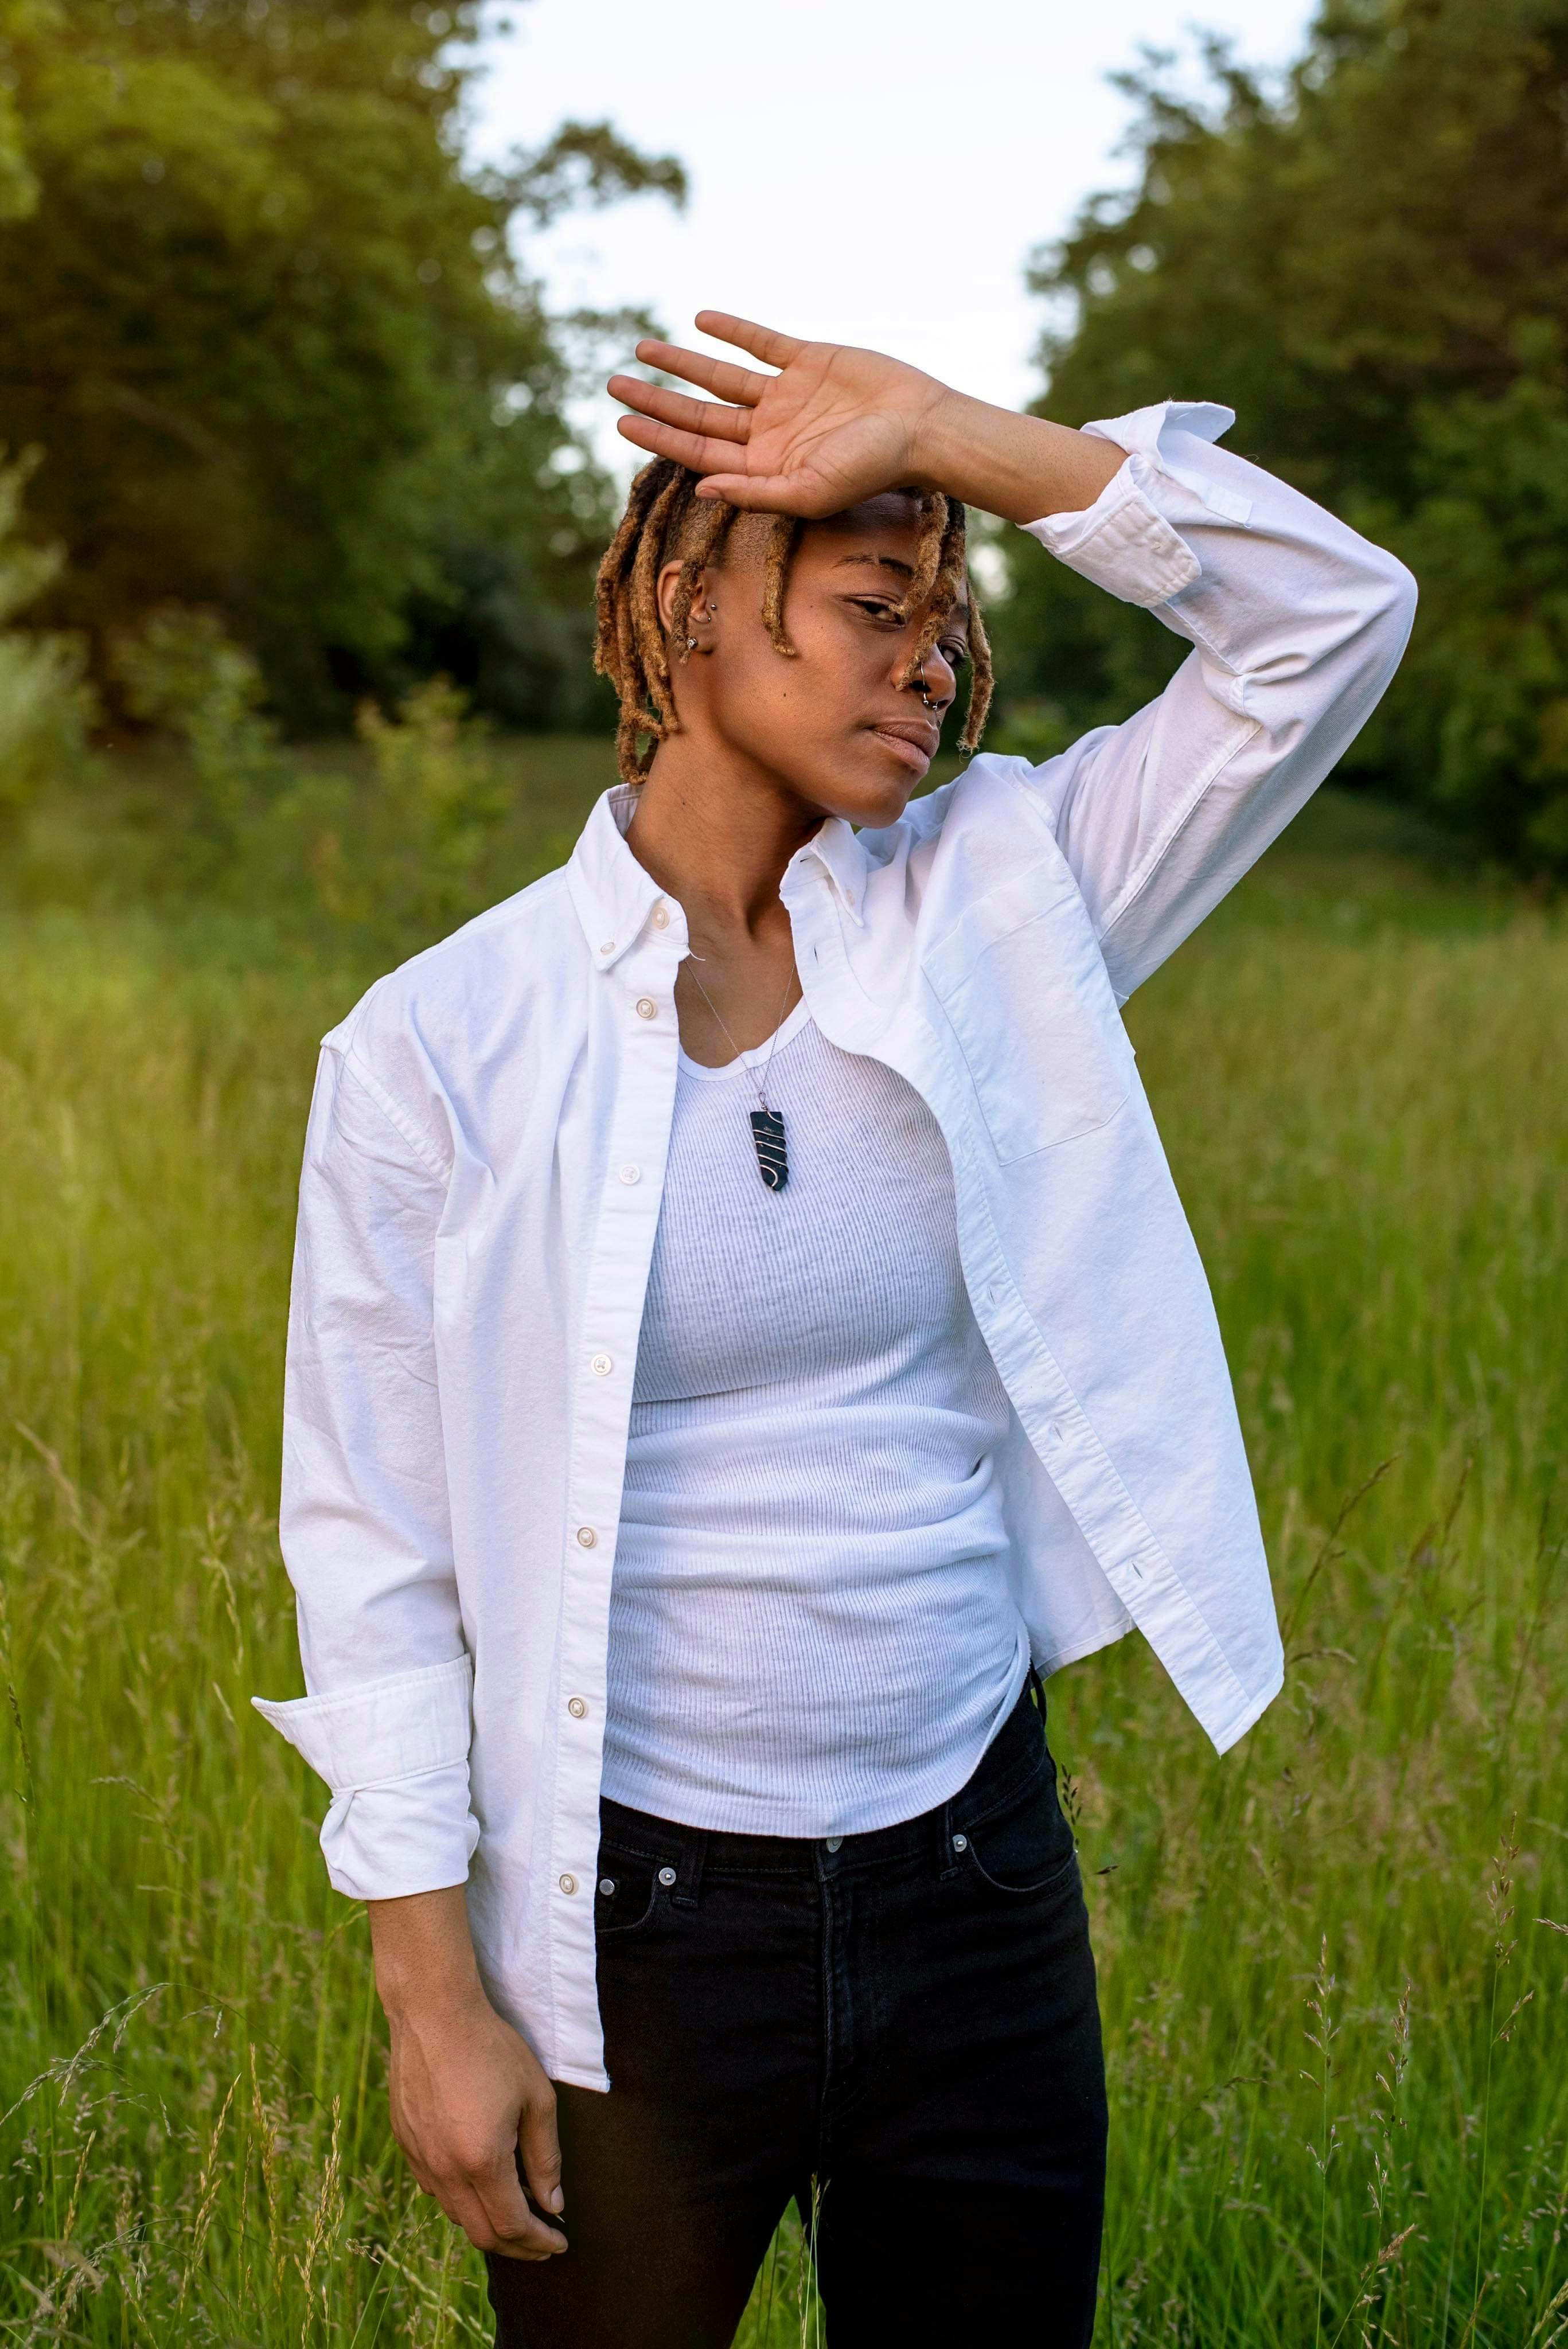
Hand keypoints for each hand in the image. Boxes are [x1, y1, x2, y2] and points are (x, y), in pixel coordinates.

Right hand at [386, 1986, 566, 2259]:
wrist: (433, 2015)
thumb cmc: (492, 2049)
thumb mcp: (535, 2098)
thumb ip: (545, 2157)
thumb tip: (552, 2203)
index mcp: (481, 2161)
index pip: (512, 2226)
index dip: (539, 2242)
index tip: (559, 2243)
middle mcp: (445, 2171)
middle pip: (481, 2233)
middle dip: (516, 2246)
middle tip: (541, 2241)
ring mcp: (420, 2159)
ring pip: (455, 2214)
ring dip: (487, 2223)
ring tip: (515, 2212)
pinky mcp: (406, 2144)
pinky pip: (435, 2188)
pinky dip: (462, 2199)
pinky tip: (479, 2182)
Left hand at [608, 310, 953, 515]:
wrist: (922, 427)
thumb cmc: (871, 469)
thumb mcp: (809, 491)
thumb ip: (755, 493)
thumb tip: (700, 490)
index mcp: (765, 466)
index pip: (699, 452)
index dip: (659, 435)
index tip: (622, 420)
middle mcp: (770, 432)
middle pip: (700, 415)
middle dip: (657, 400)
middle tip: (612, 384)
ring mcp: (787, 396)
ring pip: (721, 377)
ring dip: (682, 364)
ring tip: (641, 349)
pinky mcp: (809, 361)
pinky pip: (762, 343)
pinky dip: (732, 331)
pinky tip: (699, 321)